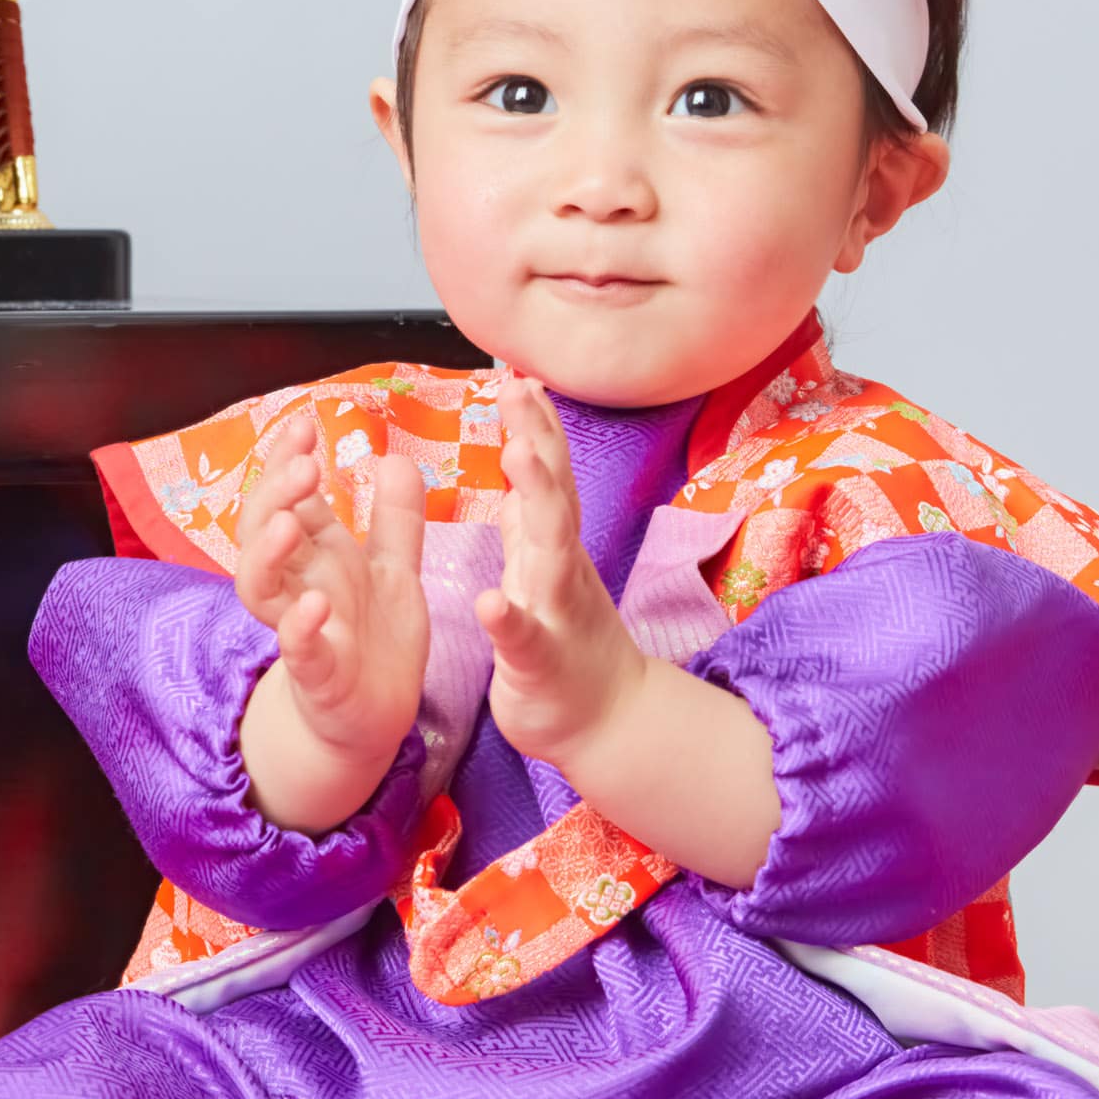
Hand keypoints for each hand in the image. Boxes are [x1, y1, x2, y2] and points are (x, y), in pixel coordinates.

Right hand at [230, 415, 424, 833]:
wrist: (378, 719)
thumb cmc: (377, 642)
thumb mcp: (395, 570)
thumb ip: (396, 518)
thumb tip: (394, 457)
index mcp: (316, 556)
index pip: (289, 496)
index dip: (287, 459)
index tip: (304, 422)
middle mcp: (297, 586)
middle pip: (261, 530)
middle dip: (275, 492)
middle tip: (304, 461)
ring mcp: (300, 630)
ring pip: (258, 587)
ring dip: (267, 552)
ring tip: (290, 521)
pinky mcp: (316, 675)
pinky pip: (296, 650)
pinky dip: (300, 628)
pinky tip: (316, 605)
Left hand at [473, 377, 649, 770]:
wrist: (609, 724)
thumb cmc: (568, 648)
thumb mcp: (546, 569)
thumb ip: (535, 515)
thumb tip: (528, 453)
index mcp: (552, 550)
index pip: (546, 476)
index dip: (534, 426)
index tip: (518, 373)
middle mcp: (561, 571)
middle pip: (553, 494)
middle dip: (538, 440)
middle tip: (519, 389)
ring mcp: (556, 613)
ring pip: (548, 551)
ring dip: (537, 501)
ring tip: (517, 455)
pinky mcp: (541, 662)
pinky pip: (524, 638)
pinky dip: (508, 618)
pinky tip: (489, 600)